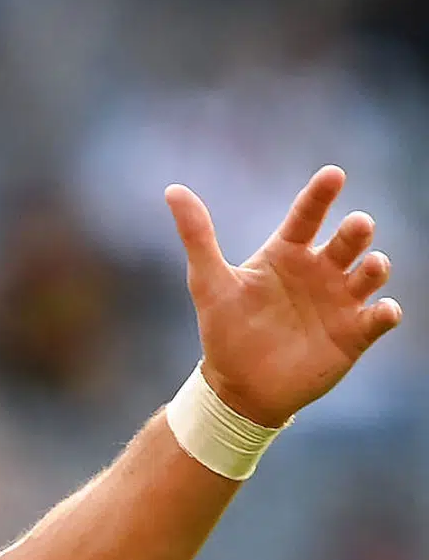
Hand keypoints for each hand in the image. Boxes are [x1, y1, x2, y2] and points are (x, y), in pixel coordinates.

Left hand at [165, 165, 402, 427]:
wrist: (239, 385)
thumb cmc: (225, 329)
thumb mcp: (208, 282)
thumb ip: (196, 235)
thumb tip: (173, 190)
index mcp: (287, 253)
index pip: (307, 215)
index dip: (320, 194)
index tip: (333, 174)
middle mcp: (319, 271)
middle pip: (347, 242)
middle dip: (356, 231)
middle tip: (357, 225)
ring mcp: (340, 301)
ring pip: (370, 274)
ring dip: (375, 267)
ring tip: (370, 266)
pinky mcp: (354, 334)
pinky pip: (379, 318)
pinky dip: (385, 312)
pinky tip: (383, 311)